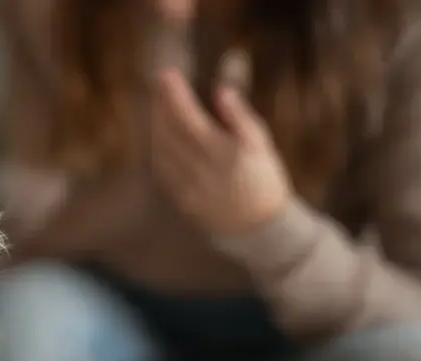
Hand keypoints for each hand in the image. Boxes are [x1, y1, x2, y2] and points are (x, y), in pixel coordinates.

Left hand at [151, 69, 290, 235]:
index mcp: (222, 152)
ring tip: (159, 105)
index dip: (174, 95)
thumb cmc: (264, 178)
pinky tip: (160, 135)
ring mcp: (187, 187)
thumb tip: (220, 90)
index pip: (188, 118)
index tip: (167, 74)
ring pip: (162, 150)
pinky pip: (162, 170)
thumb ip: (239, 116)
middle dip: (162, 105)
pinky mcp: (180, 200)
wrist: (260, 226)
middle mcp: (200, 171)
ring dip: (156, 125)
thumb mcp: (261, 144)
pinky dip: (158, 148)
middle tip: (161, 84)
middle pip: (170, 132)